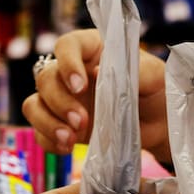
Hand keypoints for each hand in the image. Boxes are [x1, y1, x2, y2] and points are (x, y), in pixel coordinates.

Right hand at [22, 29, 172, 162]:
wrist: (159, 124)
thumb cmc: (157, 91)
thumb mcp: (154, 77)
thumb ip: (132, 70)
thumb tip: (99, 70)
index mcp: (91, 50)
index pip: (66, 46)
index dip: (67, 63)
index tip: (80, 85)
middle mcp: (70, 73)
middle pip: (45, 79)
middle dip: (59, 101)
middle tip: (81, 121)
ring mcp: (62, 101)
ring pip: (34, 105)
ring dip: (47, 122)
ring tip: (70, 139)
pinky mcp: (61, 127)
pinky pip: (40, 133)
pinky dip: (49, 141)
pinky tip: (67, 148)